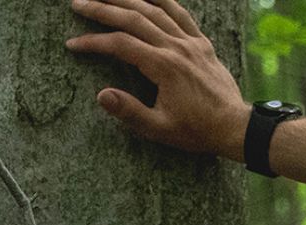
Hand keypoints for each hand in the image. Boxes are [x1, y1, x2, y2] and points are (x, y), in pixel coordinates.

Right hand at [65, 0, 249, 161]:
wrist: (233, 126)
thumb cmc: (195, 130)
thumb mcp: (158, 128)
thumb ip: (129, 111)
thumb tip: (101, 95)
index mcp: (164, 67)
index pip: (120, 44)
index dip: (93, 42)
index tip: (72, 44)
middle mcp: (177, 47)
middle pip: (134, 18)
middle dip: (103, 8)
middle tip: (78, 3)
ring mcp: (191, 41)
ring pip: (155, 9)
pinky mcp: (201, 42)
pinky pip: (180, 12)